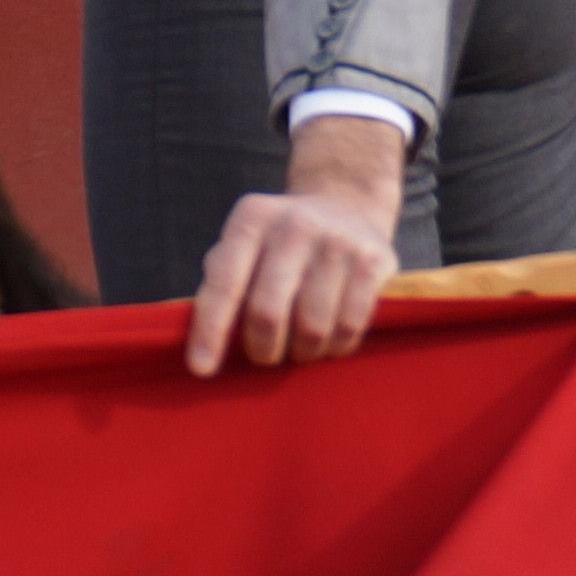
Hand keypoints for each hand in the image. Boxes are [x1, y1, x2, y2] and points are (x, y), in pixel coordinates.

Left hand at [185, 116, 405, 373]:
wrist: (345, 205)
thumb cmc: (277, 245)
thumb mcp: (242, 247)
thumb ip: (219, 287)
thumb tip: (203, 349)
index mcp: (251, 219)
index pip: (224, 283)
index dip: (210, 331)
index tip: (201, 370)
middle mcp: (294, 225)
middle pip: (268, 313)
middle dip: (261, 350)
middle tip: (264, 357)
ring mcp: (337, 241)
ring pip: (312, 328)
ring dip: (301, 354)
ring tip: (298, 349)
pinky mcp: (374, 261)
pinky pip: (350, 327)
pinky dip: (335, 348)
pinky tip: (328, 341)